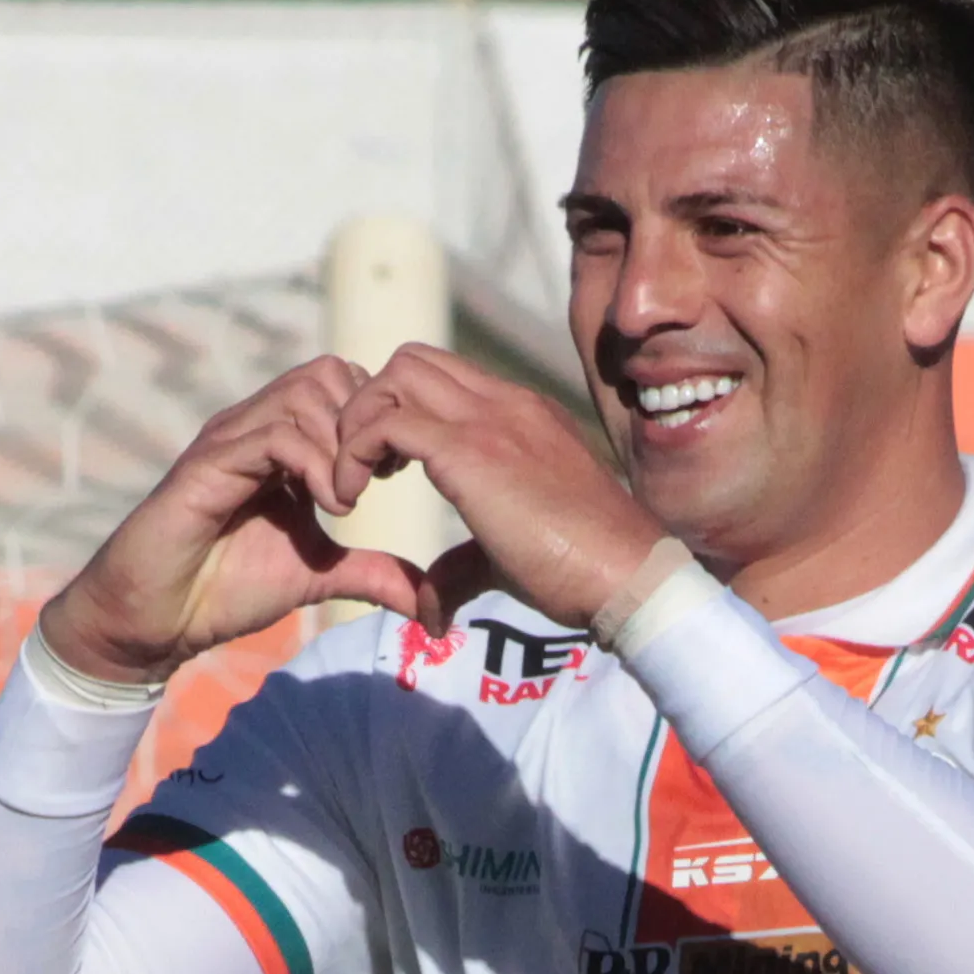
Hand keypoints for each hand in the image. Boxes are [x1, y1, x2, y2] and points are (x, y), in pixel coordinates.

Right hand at [40, 356, 425, 682]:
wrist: (158, 617)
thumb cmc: (227, 588)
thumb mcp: (318, 575)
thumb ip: (372, 573)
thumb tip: (428, 601)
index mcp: (282, 441)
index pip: (343, 385)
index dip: (378, 420)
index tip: (393, 471)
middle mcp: (254, 428)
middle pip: (329, 372)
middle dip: (365, 422)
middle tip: (376, 479)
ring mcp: (229, 442)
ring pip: (304, 394)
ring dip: (341, 444)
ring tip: (347, 499)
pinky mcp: (207, 466)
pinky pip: (273, 435)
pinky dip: (313, 464)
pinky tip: (328, 507)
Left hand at [333, 345, 666, 632]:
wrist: (626, 574)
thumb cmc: (582, 570)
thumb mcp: (509, 557)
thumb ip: (461, 568)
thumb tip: (431, 612)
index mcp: (519, 415)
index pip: (441, 374)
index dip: (399, 409)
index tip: (389, 468)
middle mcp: (503, 404)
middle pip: (409, 360)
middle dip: (369, 406)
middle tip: (365, 470)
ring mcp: (488, 420)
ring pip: (392, 376)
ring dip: (354, 424)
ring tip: (350, 483)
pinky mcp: (468, 451)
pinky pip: (383, 423)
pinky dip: (350, 454)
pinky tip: (348, 501)